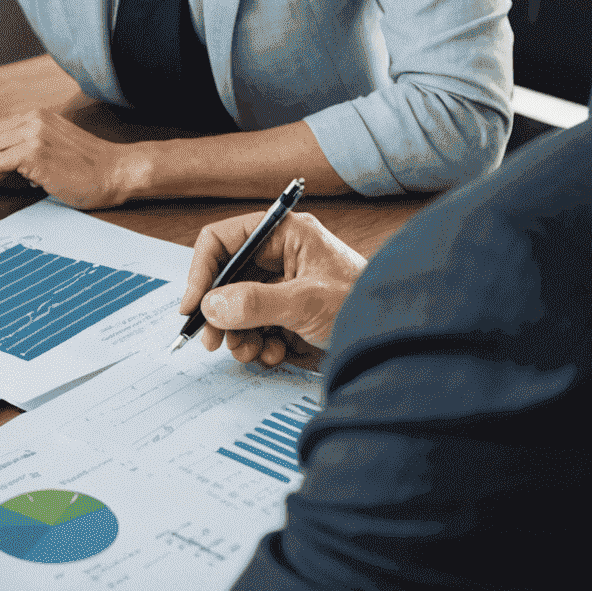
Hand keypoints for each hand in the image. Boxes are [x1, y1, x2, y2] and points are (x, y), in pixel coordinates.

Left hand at [0, 107, 140, 208]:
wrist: (116, 171)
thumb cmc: (90, 164)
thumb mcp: (57, 139)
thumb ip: (32, 139)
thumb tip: (4, 154)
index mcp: (37, 114)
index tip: (11, 166)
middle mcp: (32, 119)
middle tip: (11, 175)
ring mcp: (31, 135)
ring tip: (15, 179)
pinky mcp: (31, 154)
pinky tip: (19, 182)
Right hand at [180, 210, 365, 361]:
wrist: (398, 341)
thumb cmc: (365, 306)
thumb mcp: (307, 302)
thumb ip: (255, 303)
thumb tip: (211, 305)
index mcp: (285, 235)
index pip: (225, 239)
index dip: (202, 270)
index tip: (192, 305)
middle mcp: (280, 257)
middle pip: (226, 278)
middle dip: (218, 312)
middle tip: (213, 342)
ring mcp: (283, 288)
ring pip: (237, 308)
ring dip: (237, 334)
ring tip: (251, 353)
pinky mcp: (288, 316)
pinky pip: (255, 328)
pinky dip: (257, 345)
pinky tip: (275, 355)